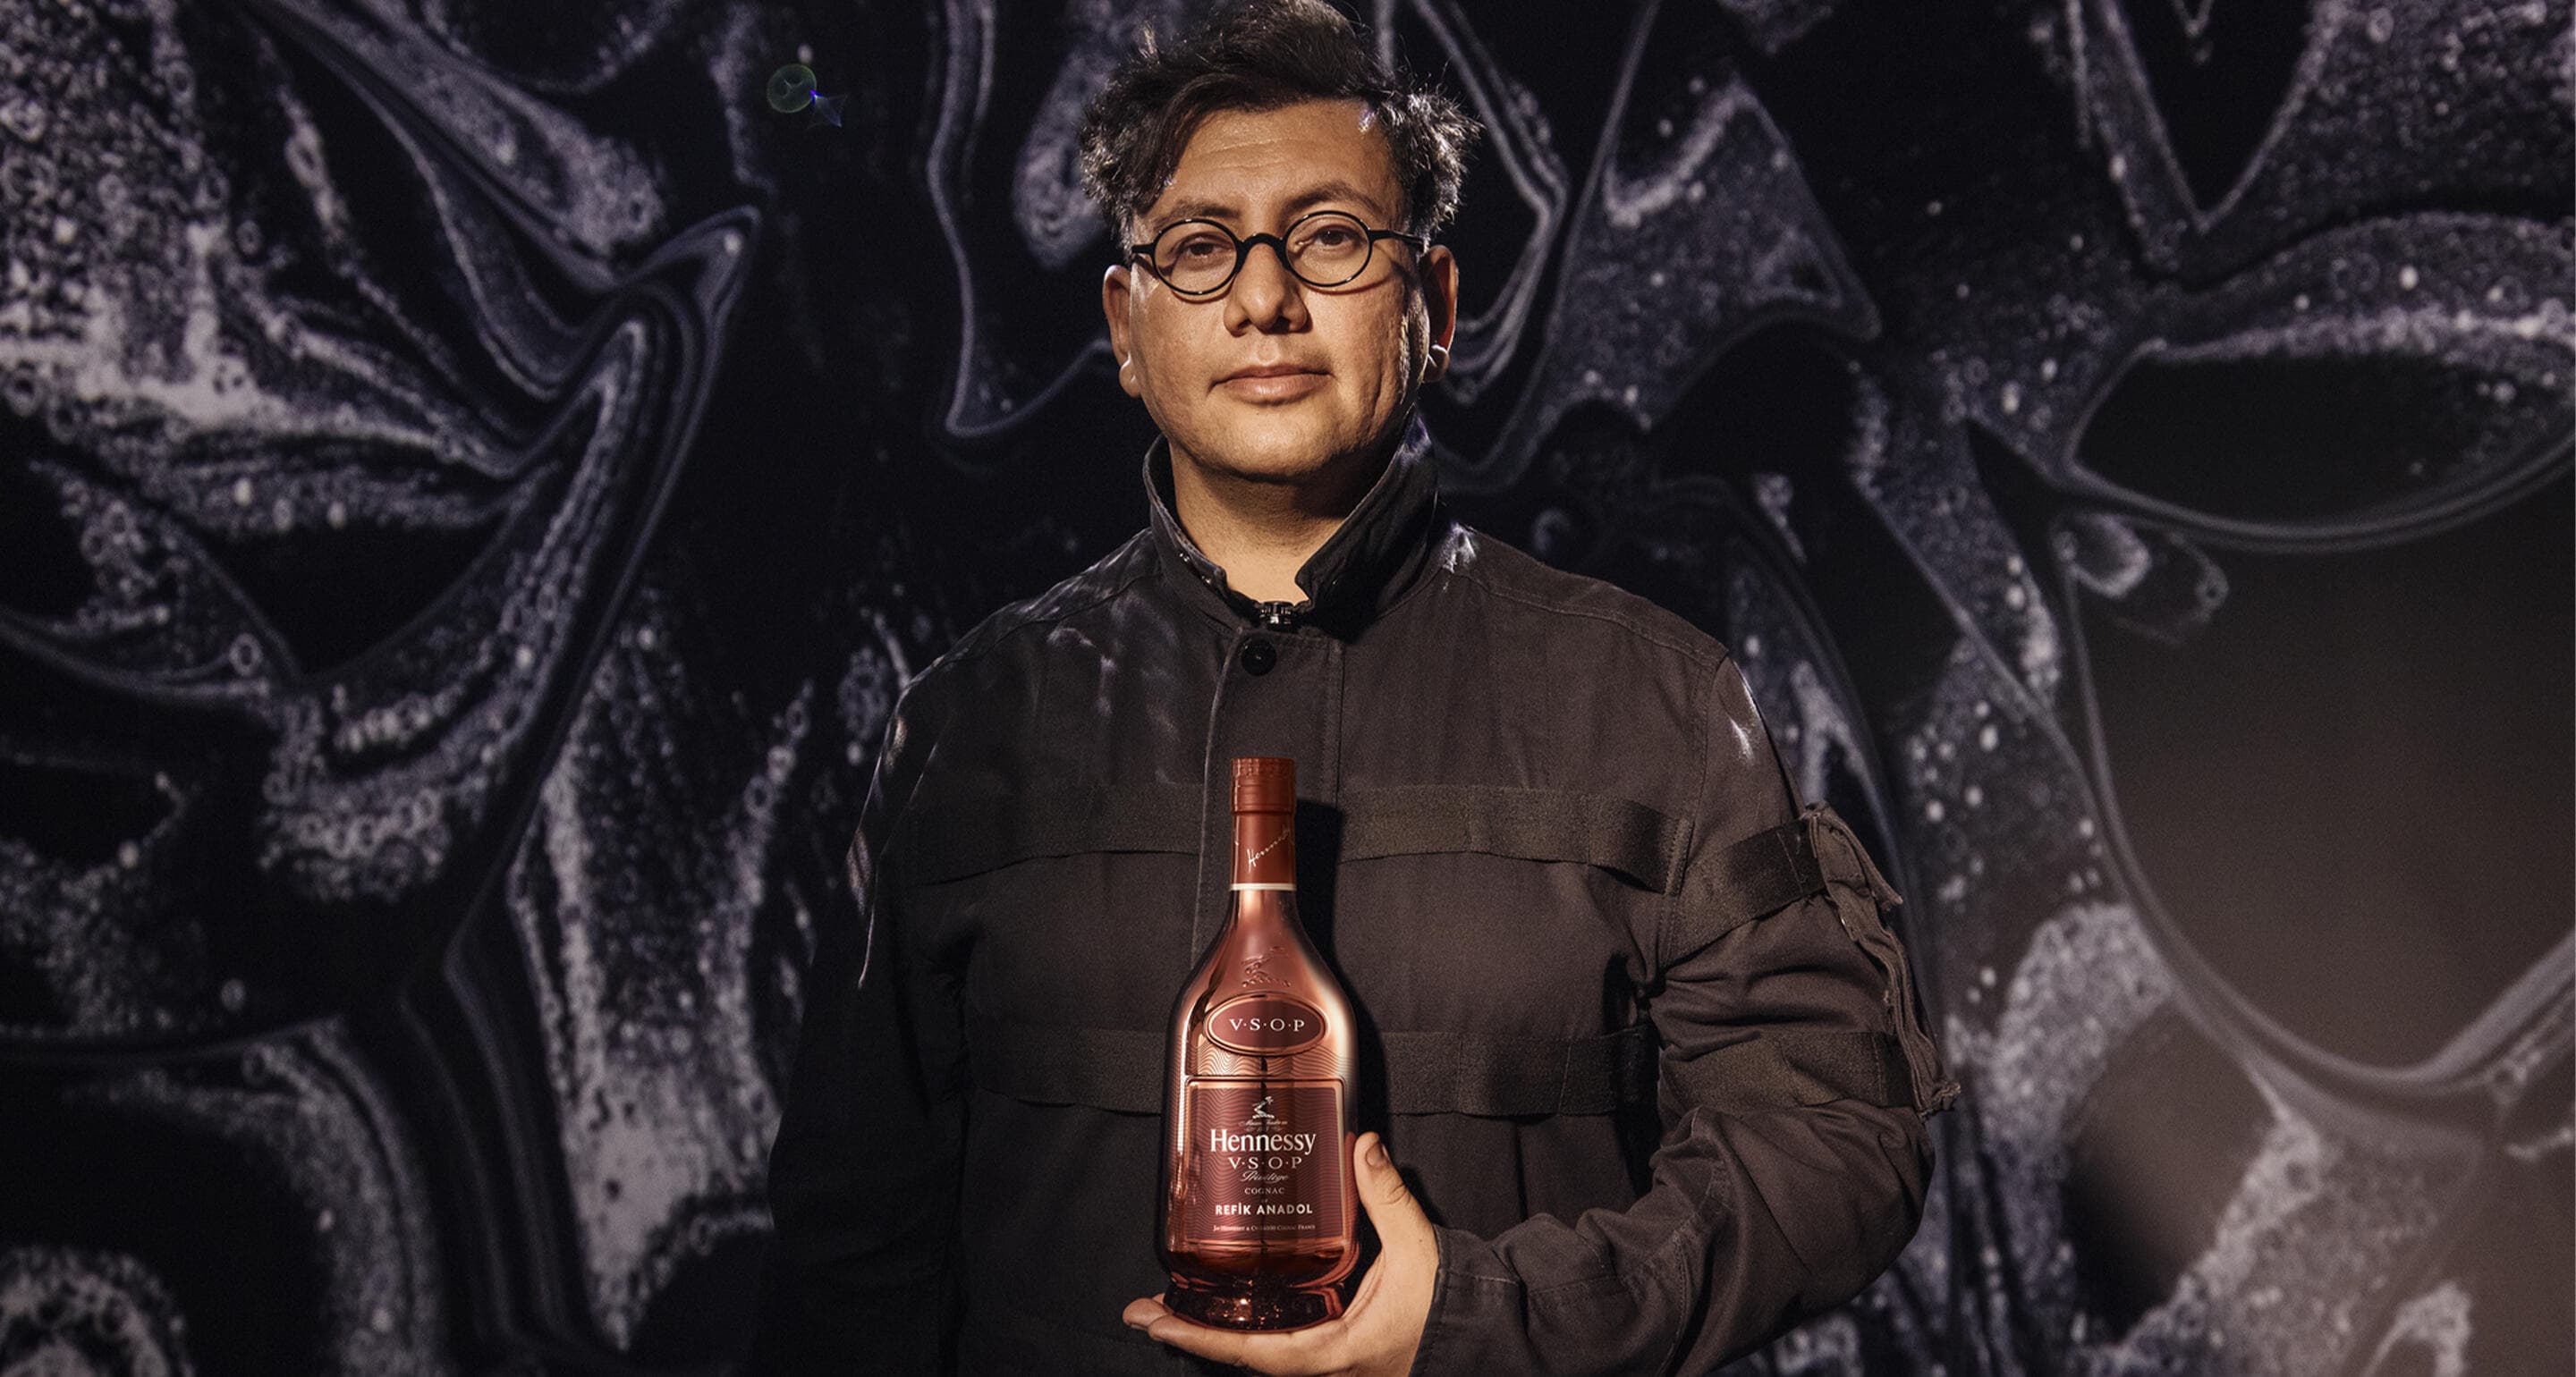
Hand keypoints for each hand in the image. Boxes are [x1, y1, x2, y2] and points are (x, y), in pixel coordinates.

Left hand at [1124, 1131, 1438, 1375]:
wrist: (1475, 1333)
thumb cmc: (1447, 1303)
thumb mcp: (1417, 1248)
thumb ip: (1386, 1196)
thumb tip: (1361, 1144)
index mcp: (1334, 1349)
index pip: (1255, 1352)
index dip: (1202, 1336)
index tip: (1155, 1320)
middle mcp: (1321, 1361)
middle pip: (1240, 1355)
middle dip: (1188, 1332)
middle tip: (1141, 1309)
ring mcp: (1322, 1357)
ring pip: (1254, 1351)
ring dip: (1209, 1330)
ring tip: (1166, 1307)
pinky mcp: (1329, 1345)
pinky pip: (1274, 1342)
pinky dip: (1241, 1327)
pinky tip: (1221, 1305)